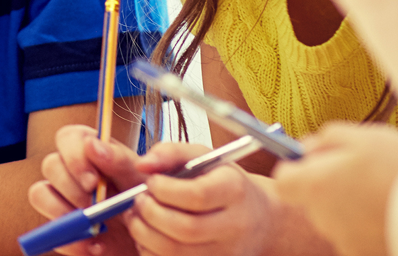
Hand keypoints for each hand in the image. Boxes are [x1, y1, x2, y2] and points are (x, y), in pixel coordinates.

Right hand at [28, 124, 146, 255]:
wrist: (156, 238)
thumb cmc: (149, 201)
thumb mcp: (142, 180)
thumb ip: (120, 160)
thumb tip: (92, 144)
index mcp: (91, 152)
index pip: (68, 138)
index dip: (74, 157)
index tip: (92, 182)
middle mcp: (72, 171)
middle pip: (50, 165)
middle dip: (70, 187)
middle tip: (92, 205)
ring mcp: (62, 199)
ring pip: (39, 193)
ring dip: (61, 211)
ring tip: (92, 226)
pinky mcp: (61, 228)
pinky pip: (50, 231)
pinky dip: (71, 241)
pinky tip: (97, 246)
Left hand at [122, 142, 275, 255]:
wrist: (260, 219)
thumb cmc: (225, 184)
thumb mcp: (204, 157)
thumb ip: (171, 152)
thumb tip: (142, 164)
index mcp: (234, 191)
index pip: (197, 196)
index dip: (164, 189)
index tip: (150, 181)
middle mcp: (234, 226)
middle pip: (185, 229)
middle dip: (150, 213)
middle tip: (138, 200)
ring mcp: (225, 252)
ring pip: (175, 253)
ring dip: (144, 233)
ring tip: (137, 215)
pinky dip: (150, 251)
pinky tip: (148, 234)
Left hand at [274, 123, 397, 255]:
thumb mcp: (363, 137)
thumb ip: (325, 139)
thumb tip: (306, 147)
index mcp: (314, 186)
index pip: (283, 181)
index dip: (297, 168)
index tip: (316, 160)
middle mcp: (322, 218)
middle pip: (313, 199)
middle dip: (330, 185)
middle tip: (364, 172)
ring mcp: (343, 240)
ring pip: (338, 218)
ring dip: (353, 206)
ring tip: (386, 192)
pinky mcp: (364, 254)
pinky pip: (359, 235)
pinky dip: (371, 225)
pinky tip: (394, 212)